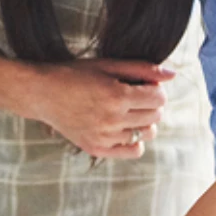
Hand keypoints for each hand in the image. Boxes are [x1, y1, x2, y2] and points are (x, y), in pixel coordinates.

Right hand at [22, 59, 173, 158]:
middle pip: (155, 115)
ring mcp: (105, 137)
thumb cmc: (74, 74)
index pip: (159, 97)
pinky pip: (133, 151)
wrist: (42, 93)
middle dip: (151, 103)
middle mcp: (112, 119)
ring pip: (147, 133)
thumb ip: (141, 68)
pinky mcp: (97, 149)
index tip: (144, 84)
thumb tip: (173, 75)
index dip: (155, 89)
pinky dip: (135, 140)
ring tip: (128, 111)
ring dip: (144, 121)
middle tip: (135, 95)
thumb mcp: (107, 65)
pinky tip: (123, 127)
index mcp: (117, 95)